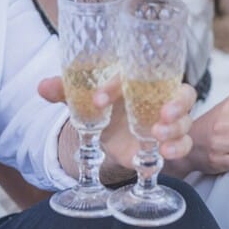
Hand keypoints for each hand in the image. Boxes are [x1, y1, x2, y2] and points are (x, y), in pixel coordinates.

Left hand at [39, 77, 196, 164]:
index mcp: (141, 79)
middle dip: (176, 104)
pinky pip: (184, 144)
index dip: (118, 85)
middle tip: (163, 113)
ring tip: (159, 135)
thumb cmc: (105, 106)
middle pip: (183, 94)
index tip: (98, 99)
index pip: (138, 74)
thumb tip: (42, 87)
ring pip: (186, 121)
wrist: (111, 132)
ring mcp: (170, 120)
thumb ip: (67, 92)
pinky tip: (163, 154)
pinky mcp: (170, 141)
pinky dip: (177, 148)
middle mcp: (162, 97)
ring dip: (176, 128)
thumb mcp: (85, 99)